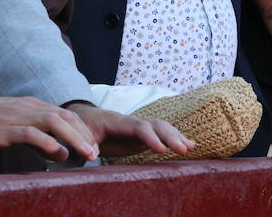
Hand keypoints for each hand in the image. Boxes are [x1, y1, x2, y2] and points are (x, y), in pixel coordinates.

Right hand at [0, 95, 98, 161]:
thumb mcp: (15, 126)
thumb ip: (36, 136)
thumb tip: (57, 150)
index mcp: (32, 106)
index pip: (64, 114)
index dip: (81, 130)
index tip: (92, 147)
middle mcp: (28, 108)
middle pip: (64, 116)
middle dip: (83, 135)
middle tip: (95, 153)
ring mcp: (17, 116)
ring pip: (53, 122)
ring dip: (74, 138)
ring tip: (86, 154)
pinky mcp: (4, 129)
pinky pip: (31, 133)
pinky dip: (48, 142)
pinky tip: (58, 154)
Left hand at [63, 102, 192, 158]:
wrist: (85, 118)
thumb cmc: (83, 126)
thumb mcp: (80, 133)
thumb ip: (87, 141)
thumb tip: (93, 153)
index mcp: (118, 121)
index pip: (138, 127)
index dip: (150, 137)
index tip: (161, 150)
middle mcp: (133, 122)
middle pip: (155, 125)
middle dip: (171, 136)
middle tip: (184, 149)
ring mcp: (140, 128)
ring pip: (162, 128)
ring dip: (176, 136)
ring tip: (191, 147)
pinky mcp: (143, 136)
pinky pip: (162, 135)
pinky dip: (175, 139)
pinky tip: (189, 146)